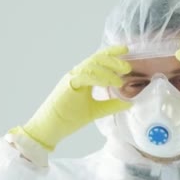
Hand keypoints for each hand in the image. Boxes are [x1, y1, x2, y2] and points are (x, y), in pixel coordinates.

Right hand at [11, 46, 131, 150]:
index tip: (126, 50)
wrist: (50, 128)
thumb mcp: (96, 111)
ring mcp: (72, 78)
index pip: (99, 60)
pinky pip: (84, 76)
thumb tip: (130, 102)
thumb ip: (111, 105)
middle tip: (127, 68)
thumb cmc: (69, 118)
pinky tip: (109, 83)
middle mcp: (78, 74)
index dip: (112, 53)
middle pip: (97, 59)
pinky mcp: (67, 85)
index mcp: (84, 77)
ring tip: (120, 80)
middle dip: (113, 60)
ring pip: (91, 65)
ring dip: (107, 70)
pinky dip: (98, 78)